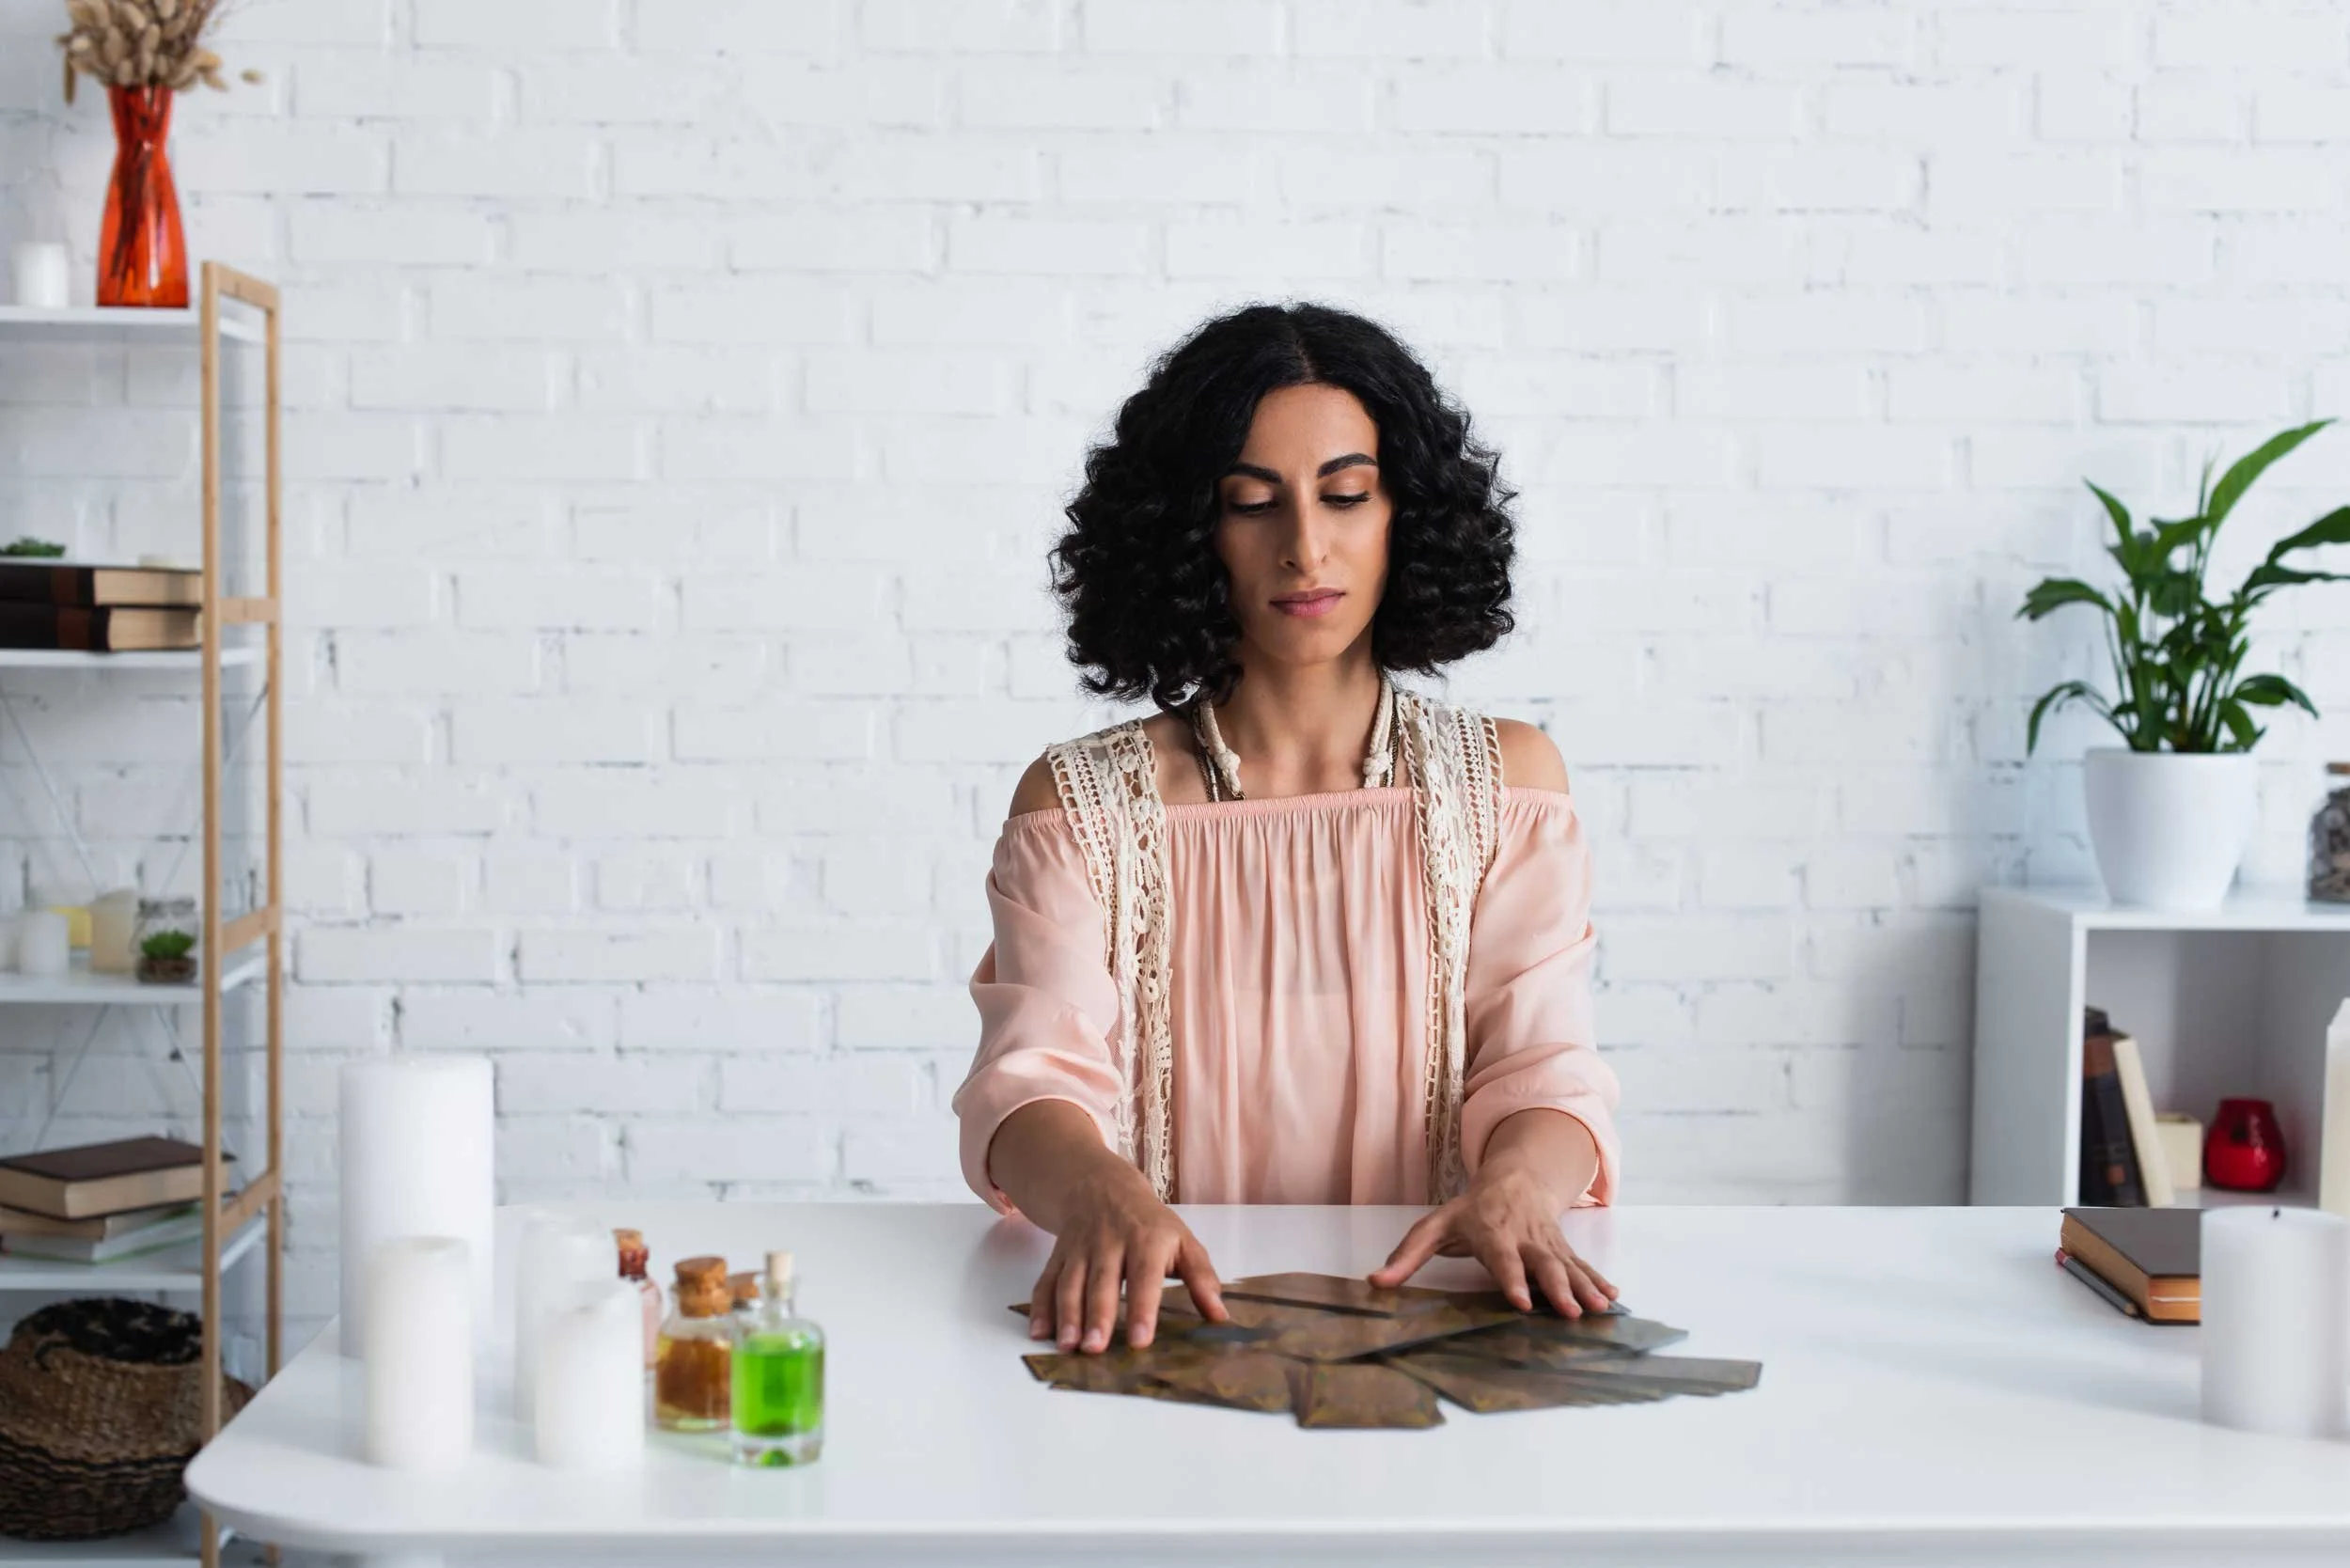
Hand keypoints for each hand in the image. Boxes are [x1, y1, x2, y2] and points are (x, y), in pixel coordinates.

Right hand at [1026, 1162, 1226, 1352]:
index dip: (1142, 1309)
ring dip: (1067, 1315)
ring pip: (1070, 1283)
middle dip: (1098, 1315)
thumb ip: (1202, 1279)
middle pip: (1101, 1282)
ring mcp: (1080, 1249)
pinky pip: (1047, 1281)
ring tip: (1068, 1346)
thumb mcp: (1183, 1241)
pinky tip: (1039, 1332)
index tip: (1140, 1341)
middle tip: (1095, 1347)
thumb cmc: (1150, 1223)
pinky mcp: (1059, 1255)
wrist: (1102, 1186)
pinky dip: (1040, 1307)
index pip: (1145, 1277)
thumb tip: (1220, 1317)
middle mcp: (1110, 1244)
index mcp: (1146, 1241)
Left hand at [1367, 1165, 1616, 1317]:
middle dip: (1557, 1288)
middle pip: (1542, 1263)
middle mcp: (1524, 1238)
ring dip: (1584, 1287)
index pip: (1502, 1258)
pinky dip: (1597, 1281)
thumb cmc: (1470, 1210)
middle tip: (1568, 1312)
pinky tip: (1612, 1298)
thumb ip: (1407, 1256)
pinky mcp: (1562, 1249)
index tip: (1521, 1301)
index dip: (1512, 1278)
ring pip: (1567, 1265)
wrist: (1515, 1180)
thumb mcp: (1433, 1226)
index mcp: (1492, 1232)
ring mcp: (1547, 1243)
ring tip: (1598, 1309)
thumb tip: (1376, 1282)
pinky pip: (1582, 1265)